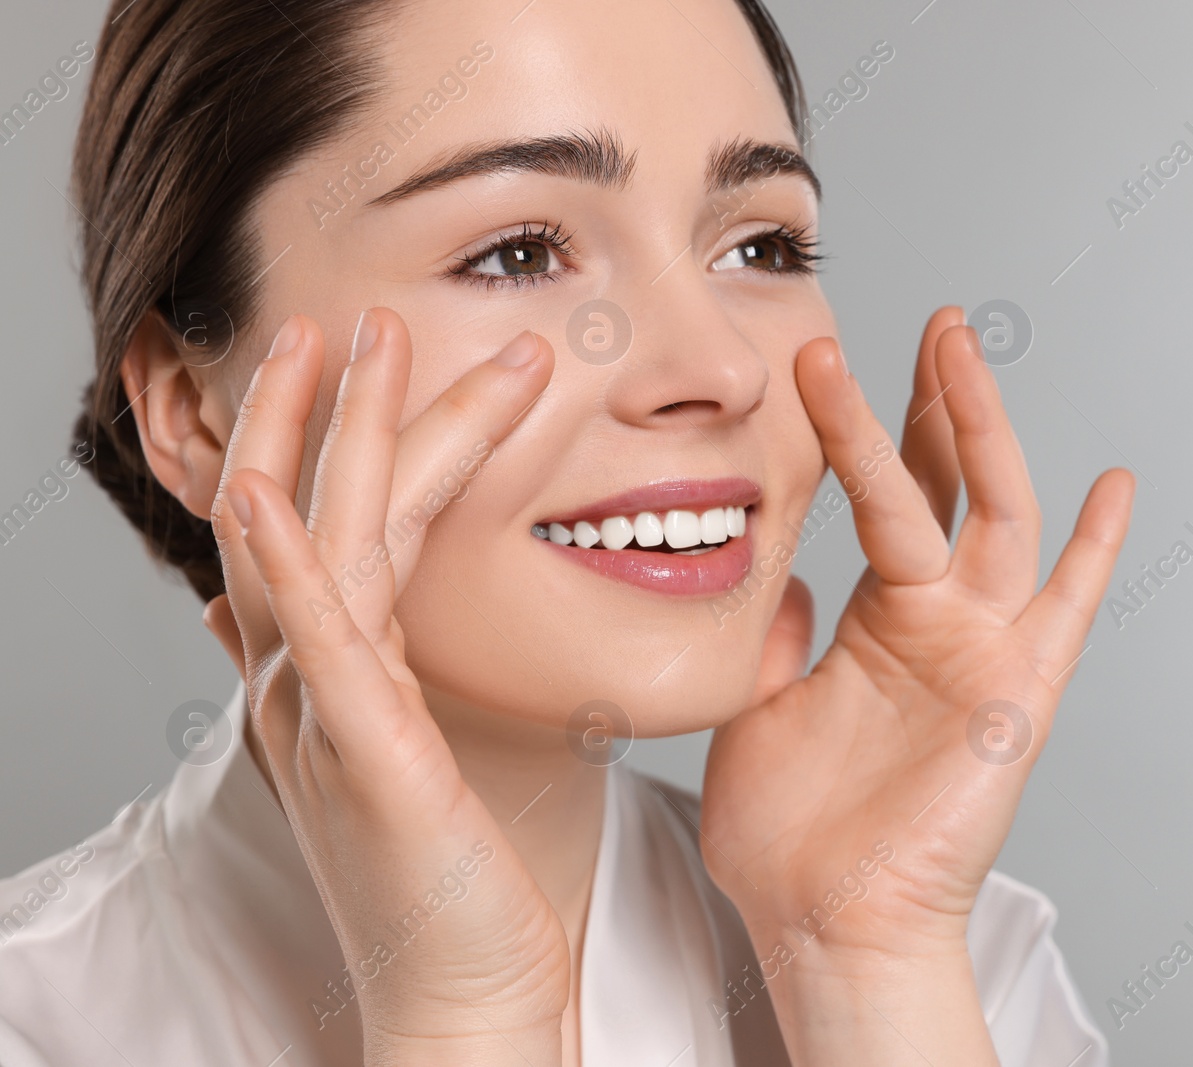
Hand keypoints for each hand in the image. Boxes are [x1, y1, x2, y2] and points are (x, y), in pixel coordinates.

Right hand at [206, 309, 566, 1065]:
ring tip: (350, 341)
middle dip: (337, 409)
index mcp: (339, 677)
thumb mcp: (404, 752)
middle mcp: (314, 684)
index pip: (336, 529)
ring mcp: (326, 715)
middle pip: (318, 515)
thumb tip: (285, 615)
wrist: (467, 996)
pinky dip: (288, 562)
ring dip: (328, 437)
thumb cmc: (459, 881)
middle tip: (366, 316)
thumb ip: (361, 674)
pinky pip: (316, 642)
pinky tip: (270, 490)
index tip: (376, 355)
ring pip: (318, 547)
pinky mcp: (364, 754)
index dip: (346, 436)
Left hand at [699, 308, 1132, 1061]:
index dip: (863, 425)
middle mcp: (939, 620)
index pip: (886, 496)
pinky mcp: (1017, 693)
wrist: (826, 920)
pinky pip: (1066, 612)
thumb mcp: (759, 704)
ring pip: (996, 517)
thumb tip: (774, 573)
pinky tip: (1112, 484)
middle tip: (933, 319)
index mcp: (881, 617)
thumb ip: (776, 631)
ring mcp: (982, 650)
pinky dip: (1092, 551)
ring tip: (959, 349)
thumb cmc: (791, 830)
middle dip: (939, 398)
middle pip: (951, 483)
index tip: (830, 354)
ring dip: (981, 431)